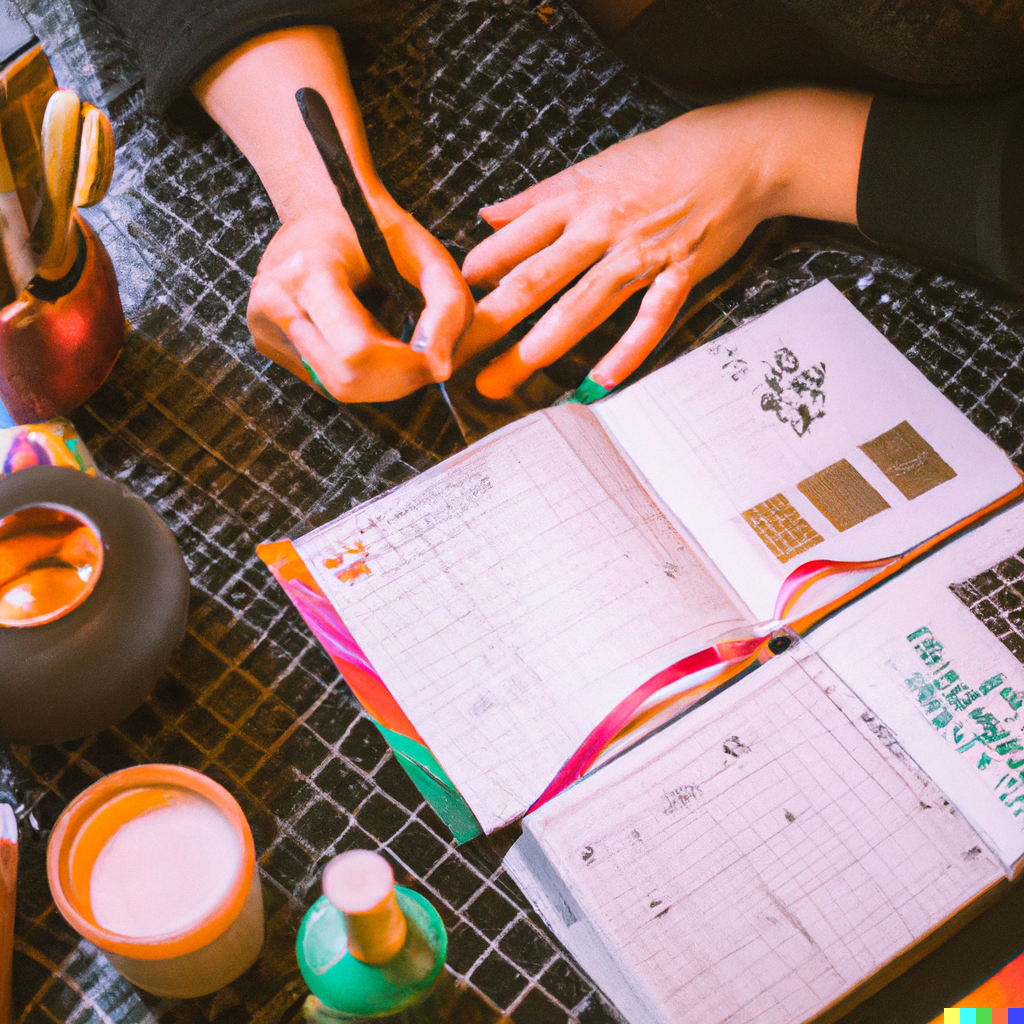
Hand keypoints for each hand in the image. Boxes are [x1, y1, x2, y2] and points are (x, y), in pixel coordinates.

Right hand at [194, 26, 472, 403]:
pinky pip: (324, 382)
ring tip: (407, 351)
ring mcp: (262, 325)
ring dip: (384, 384)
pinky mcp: (266, 341)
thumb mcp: (423, 248)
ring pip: (334, 390)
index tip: (436, 356)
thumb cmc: (371, 222)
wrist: (317, 206)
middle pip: (347, 382)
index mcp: (305, 271)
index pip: (357, 350)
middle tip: (430, 363)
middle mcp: (271, 302)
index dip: (405, 367)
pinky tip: (378, 350)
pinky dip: (362, 379)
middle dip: (400, 384)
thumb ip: (450, 301)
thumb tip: (446, 363)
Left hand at [460, 89, 869, 398]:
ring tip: (501, 380)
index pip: (512, 243)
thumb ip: (536, 198)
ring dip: (537, 346)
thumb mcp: (591, 167)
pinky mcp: (679, 274)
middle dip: (488, 324)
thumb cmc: (662, 157)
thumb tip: (488, 218)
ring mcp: (639, 255)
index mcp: (575, 200)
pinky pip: (650, 318)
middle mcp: (600, 229)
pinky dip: (627, 352)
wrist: (739, 151)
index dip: (475, 277)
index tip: (446, 309)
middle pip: (532, 281)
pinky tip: (599, 384)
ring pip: (580, 306)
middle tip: (452, 358)